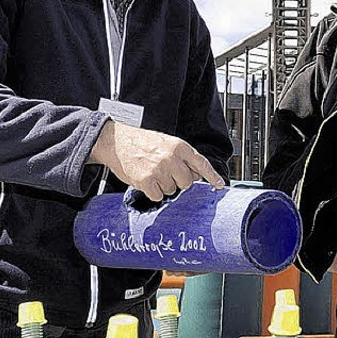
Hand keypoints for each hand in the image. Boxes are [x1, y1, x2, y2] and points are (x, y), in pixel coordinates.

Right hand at [88, 121, 225, 201]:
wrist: (116, 141)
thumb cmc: (141, 142)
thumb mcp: (166, 143)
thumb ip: (182, 157)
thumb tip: (197, 174)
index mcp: (179, 146)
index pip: (201, 163)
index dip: (212, 176)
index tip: (220, 185)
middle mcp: (171, 158)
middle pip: (187, 182)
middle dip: (178, 181)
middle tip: (165, 172)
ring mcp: (159, 170)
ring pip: (172, 190)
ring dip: (163, 185)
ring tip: (152, 172)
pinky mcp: (146, 181)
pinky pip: (157, 196)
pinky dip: (152, 192)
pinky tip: (145, 180)